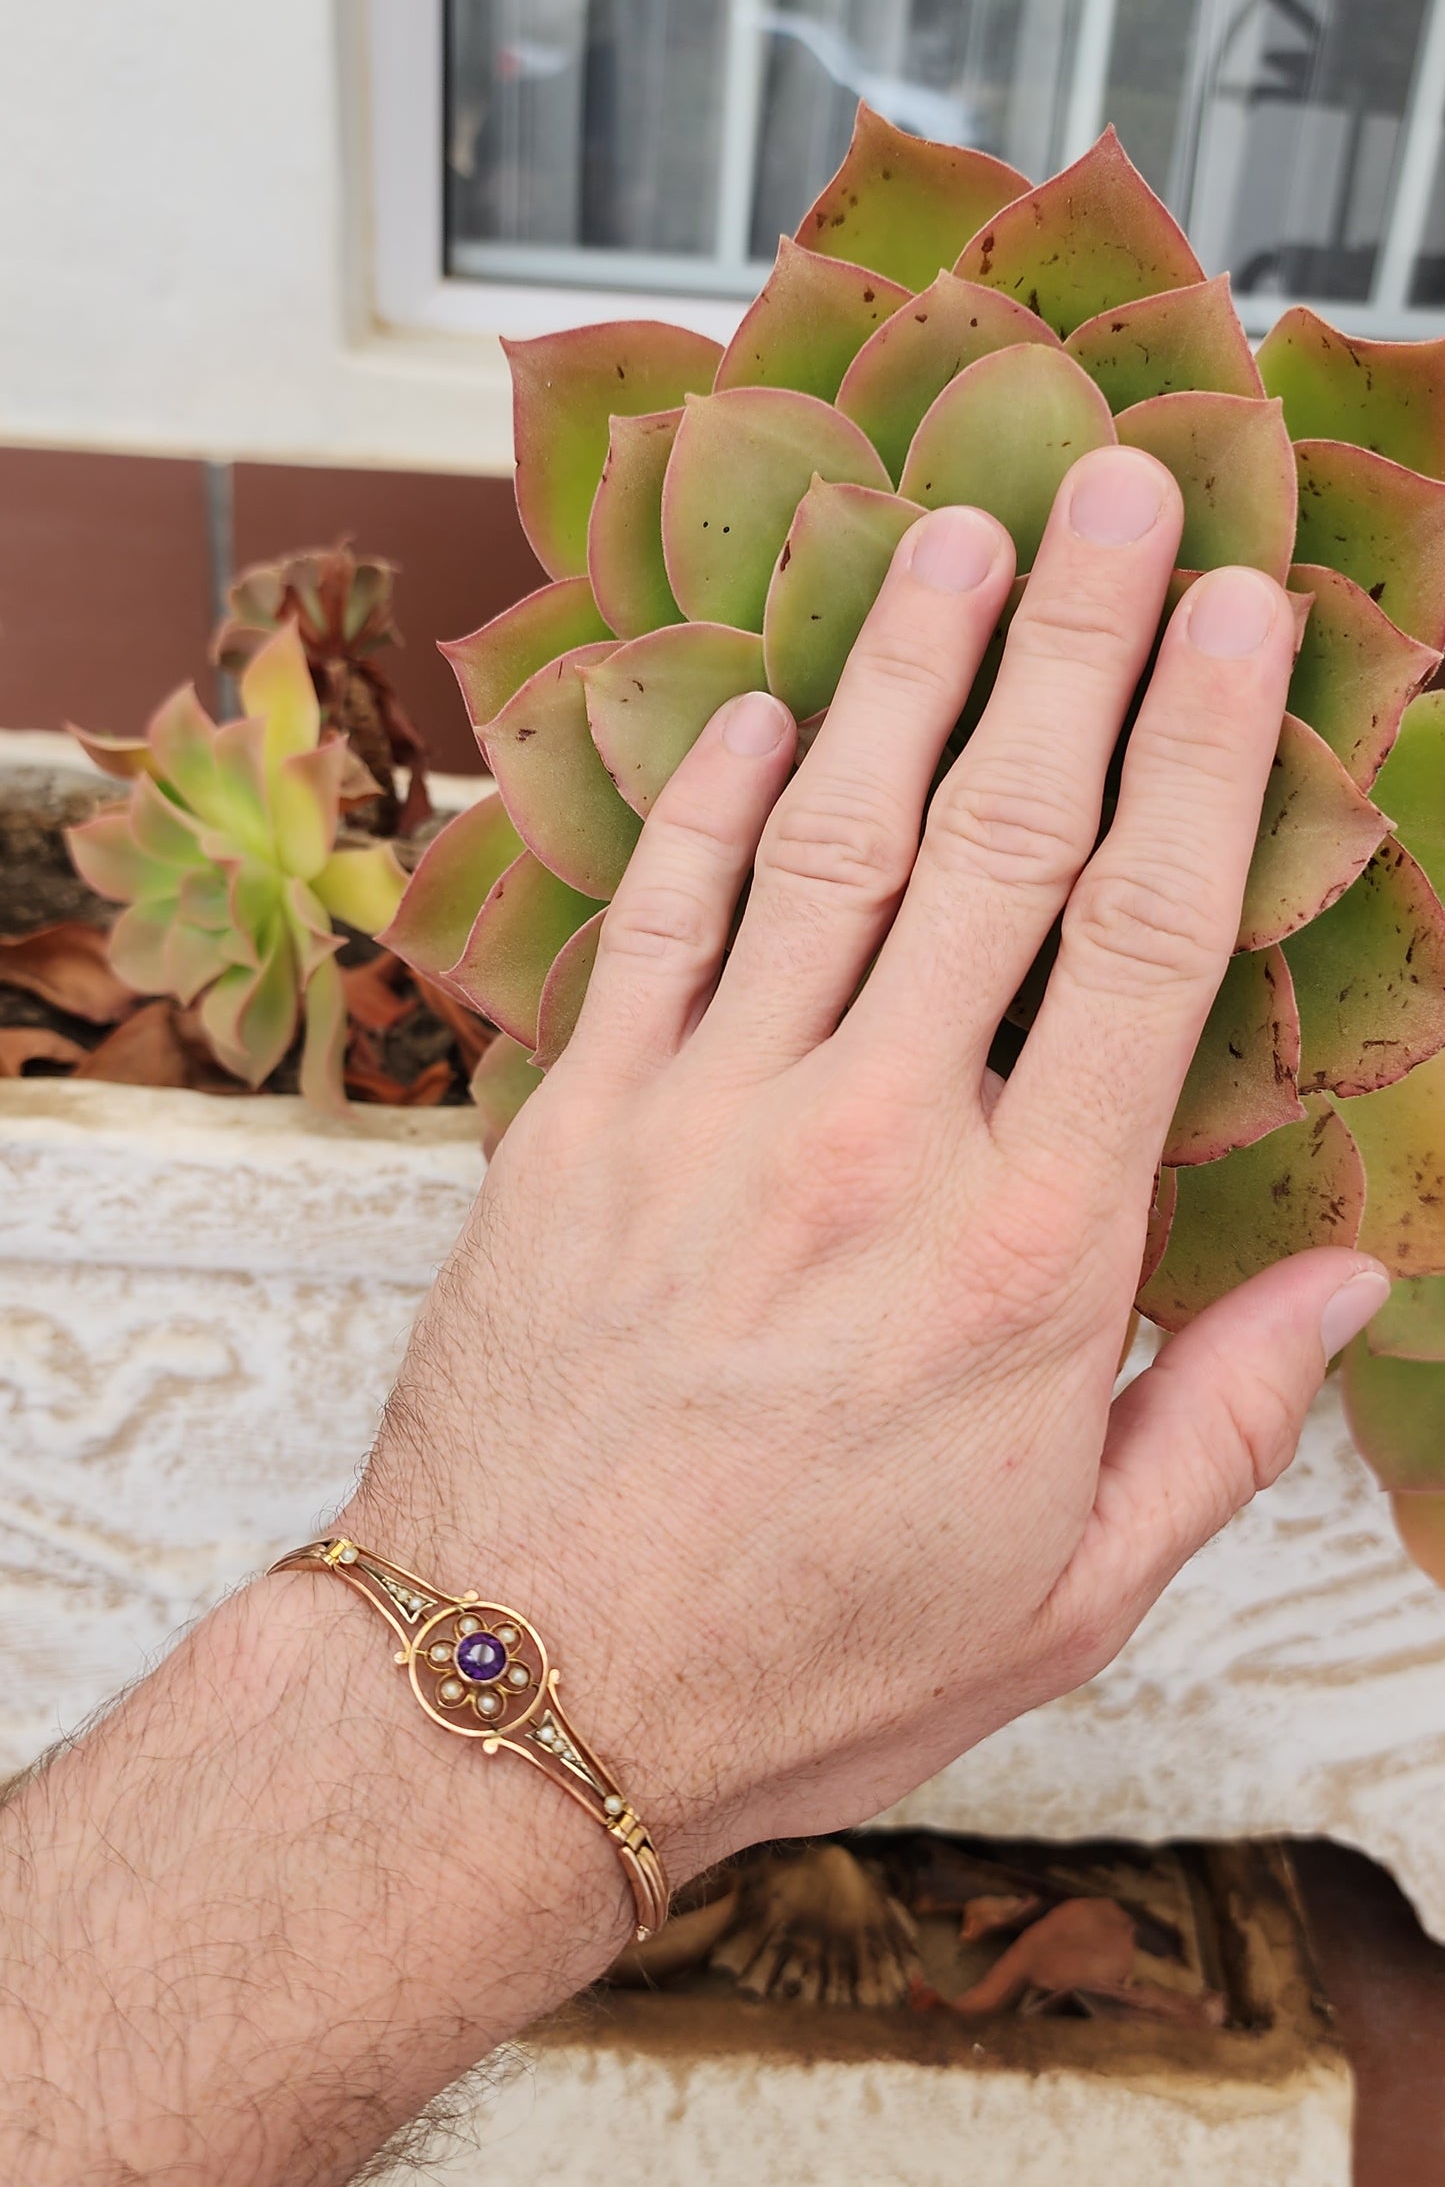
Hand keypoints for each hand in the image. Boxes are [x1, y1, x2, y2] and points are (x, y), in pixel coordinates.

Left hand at [347, 442, 1388, 1882]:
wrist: (517, 1700)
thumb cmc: (803, 1663)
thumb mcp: (1069, 1593)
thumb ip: (1220, 1421)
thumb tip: (1342, 1279)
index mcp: (1030, 1255)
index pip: (1149, 942)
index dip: (1206, 753)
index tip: (1243, 618)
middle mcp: (878, 1145)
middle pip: (1005, 838)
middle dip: (1076, 641)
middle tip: (1119, 486)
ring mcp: (714, 1116)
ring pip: (833, 838)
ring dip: (903, 669)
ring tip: (960, 535)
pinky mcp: (582, 1126)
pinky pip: (664, 919)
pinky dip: (716, 801)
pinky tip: (765, 706)